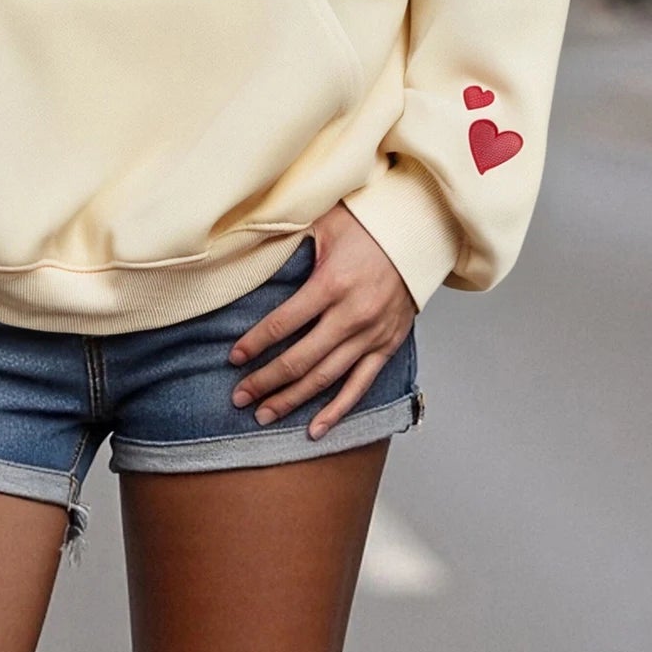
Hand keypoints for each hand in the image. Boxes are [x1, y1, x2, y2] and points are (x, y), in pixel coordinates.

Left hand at [226, 202, 416, 438]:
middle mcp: (352, 315)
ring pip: (326, 379)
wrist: (418, 231)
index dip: (255, 343)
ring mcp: (372, 335)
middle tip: (239, 397)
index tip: (233, 357)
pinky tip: (314, 429)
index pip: (284, 323)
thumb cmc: (367, 222)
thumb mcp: (323, 224)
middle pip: (301, 359)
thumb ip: (289, 242)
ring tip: (263, 414)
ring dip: (292, 400)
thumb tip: (249, 250)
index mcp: (332, 283)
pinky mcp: (387, 346)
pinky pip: (359, 386)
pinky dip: (337, 411)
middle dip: (265, 381)